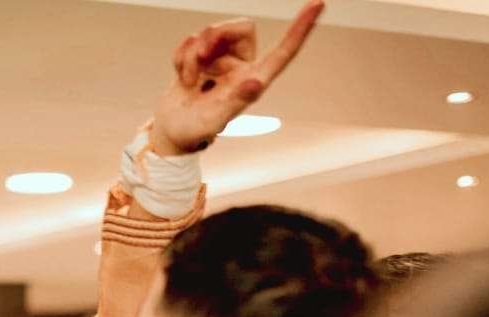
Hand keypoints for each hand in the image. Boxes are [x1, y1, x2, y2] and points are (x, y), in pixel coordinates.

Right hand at [151, 0, 323, 155]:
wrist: (170, 131)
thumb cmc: (195, 131)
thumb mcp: (213, 121)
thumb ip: (234, 102)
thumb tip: (254, 84)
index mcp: (252, 81)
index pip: (282, 52)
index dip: (300, 29)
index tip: (318, 4)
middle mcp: (241, 68)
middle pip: (241, 28)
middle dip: (217, 34)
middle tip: (201, 53)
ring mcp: (221, 61)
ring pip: (211, 33)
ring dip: (193, 52)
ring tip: (187, 78)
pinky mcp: (200, 58)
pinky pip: (191, 41)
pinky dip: (181, 57)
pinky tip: (181, 77)